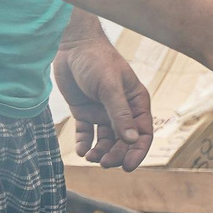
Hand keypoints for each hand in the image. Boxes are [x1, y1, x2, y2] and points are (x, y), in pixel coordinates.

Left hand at [55, 27, 153, 169]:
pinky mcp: (84, 111)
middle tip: (103, 163)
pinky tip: (80, 150)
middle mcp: (121, 110)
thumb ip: (120, 114)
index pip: (142, 133)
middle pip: (123, 141)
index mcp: (136, 102)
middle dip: (115, 154)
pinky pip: (86, 133)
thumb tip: (132, 141)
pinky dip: (84, 144)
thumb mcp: (110, 87)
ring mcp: (102, 112)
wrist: (70, 46)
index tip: (126, 167)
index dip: (137, 152)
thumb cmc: (96, 60)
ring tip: (89, 157)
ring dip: (99, 152)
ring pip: (105, 140)